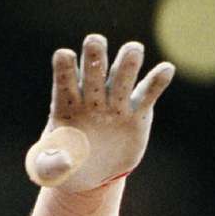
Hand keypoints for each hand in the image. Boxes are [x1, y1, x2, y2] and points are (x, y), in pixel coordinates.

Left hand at [26, 34, 174, 190]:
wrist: (93, 175)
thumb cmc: (64, 166)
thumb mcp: (49, 170)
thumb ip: (50, 164)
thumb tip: (65, 159)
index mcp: (65, 106)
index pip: (63, 82)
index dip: (64, 69)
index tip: (64, 54)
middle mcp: (91, 97)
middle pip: (94, 71)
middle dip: (95, 56)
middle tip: (94, 41)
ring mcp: (116, 102)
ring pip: (123, 76)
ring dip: (127, 63)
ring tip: (133, 50)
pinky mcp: (138, 112)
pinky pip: (148, 93)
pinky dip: (157, 81)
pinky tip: (165, 69)